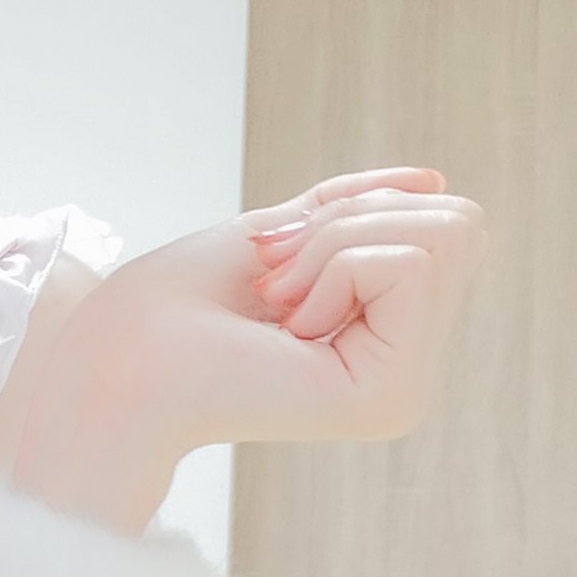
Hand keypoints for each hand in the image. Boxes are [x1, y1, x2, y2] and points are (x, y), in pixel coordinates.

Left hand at [60, 168, 488, 453]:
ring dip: (335, 246)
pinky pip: (406, 264)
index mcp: (386, 336)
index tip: (280, 266)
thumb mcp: (280, 233)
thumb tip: (433, 179)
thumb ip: (354, 211)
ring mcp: (405, 390)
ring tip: (278, 306)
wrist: (118, 361)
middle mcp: (408, 371)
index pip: (446, 222)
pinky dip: (333, 268)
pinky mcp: (390, 397)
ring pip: (439, 237)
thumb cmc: (173, 305)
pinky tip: (288, 329)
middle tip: (277, 284)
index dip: (357, 212)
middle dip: (353, 223)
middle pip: (459, 223)